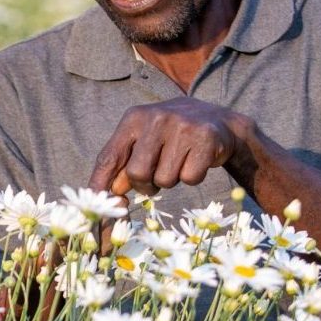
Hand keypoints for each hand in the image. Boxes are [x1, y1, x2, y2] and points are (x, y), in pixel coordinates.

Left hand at [88, 97, 253, 197]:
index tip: (103, 203)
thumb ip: (124, 164)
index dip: (102, 183)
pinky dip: (192, 176)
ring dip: (171, 180)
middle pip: (137, 173)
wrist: (218, 121)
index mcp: (134, 117)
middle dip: (146, 185)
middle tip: (157, 177)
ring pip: (164, 180)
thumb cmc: (172, 135)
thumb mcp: (144, 141)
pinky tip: (196, 159)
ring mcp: (181, 126)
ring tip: (179, 160)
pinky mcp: (205, 138)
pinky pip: (190, 178)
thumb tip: (111, 193)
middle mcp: (155, 118)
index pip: (109, 157)